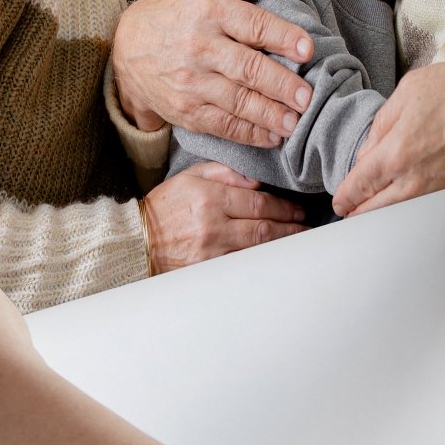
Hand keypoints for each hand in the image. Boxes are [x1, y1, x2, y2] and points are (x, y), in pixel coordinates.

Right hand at [112, 0, 312, 145]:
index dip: (283, 37)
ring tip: (295, 121)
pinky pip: (222, 125)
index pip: (253, 25)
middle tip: (308, 96)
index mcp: (207, 11)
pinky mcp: (185, 110)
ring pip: (237, 102)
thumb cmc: (173, 8)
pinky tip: (271, 137)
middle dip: (282, 85)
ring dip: (270, 115)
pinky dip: (248, 134)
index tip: (307, 50)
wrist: (127, 48)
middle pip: (248, 69)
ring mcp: (191, 83)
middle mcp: (199, 48)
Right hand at [142, 162, 306, 271]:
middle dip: (290, 228)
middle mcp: (213, 226)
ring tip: (299, 243)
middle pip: (263, 228)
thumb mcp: (190, 176)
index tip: (296, 210)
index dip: (283, 208)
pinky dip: (261, 264)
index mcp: (211, 198)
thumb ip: (225, 173)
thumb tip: (256, 180)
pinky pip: (242, 267)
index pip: (258, 203)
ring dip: (281, 246)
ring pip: (257, 250)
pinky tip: (274, 261)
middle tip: (306, 227)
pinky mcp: (207, 271)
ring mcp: (211, 252)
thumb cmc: (165, 205)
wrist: (137, 240)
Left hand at [332, 58, 444, 216]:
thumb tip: (367, 153)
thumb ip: (379, 127)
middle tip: (349, 211)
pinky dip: (408, 211)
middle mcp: (414, 179)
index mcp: (395, 154)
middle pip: (376, 210)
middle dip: (358, 212)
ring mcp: (437, 188)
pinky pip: (424, 208)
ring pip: (400, 214)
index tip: (340, 201)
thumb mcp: (404, 94)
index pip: (359, 185)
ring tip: (370, 213)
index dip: (345, 197)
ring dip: (382, 215)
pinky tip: (402, 205)